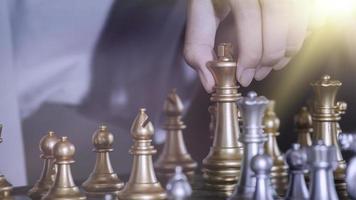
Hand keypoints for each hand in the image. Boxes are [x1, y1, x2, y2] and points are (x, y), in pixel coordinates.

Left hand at [184, 0, 309, 91]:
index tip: (244, 75)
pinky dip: (305, 31)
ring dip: (289, 47)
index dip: (250, 52)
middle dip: (270, 54)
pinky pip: (312, 11)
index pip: (249, 17)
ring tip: (275, 63)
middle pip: (278, 17)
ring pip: (298, 15)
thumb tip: (210, 82)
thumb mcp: (199, 9)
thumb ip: (198, 43)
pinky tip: (288, 43)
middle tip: (260, 72)